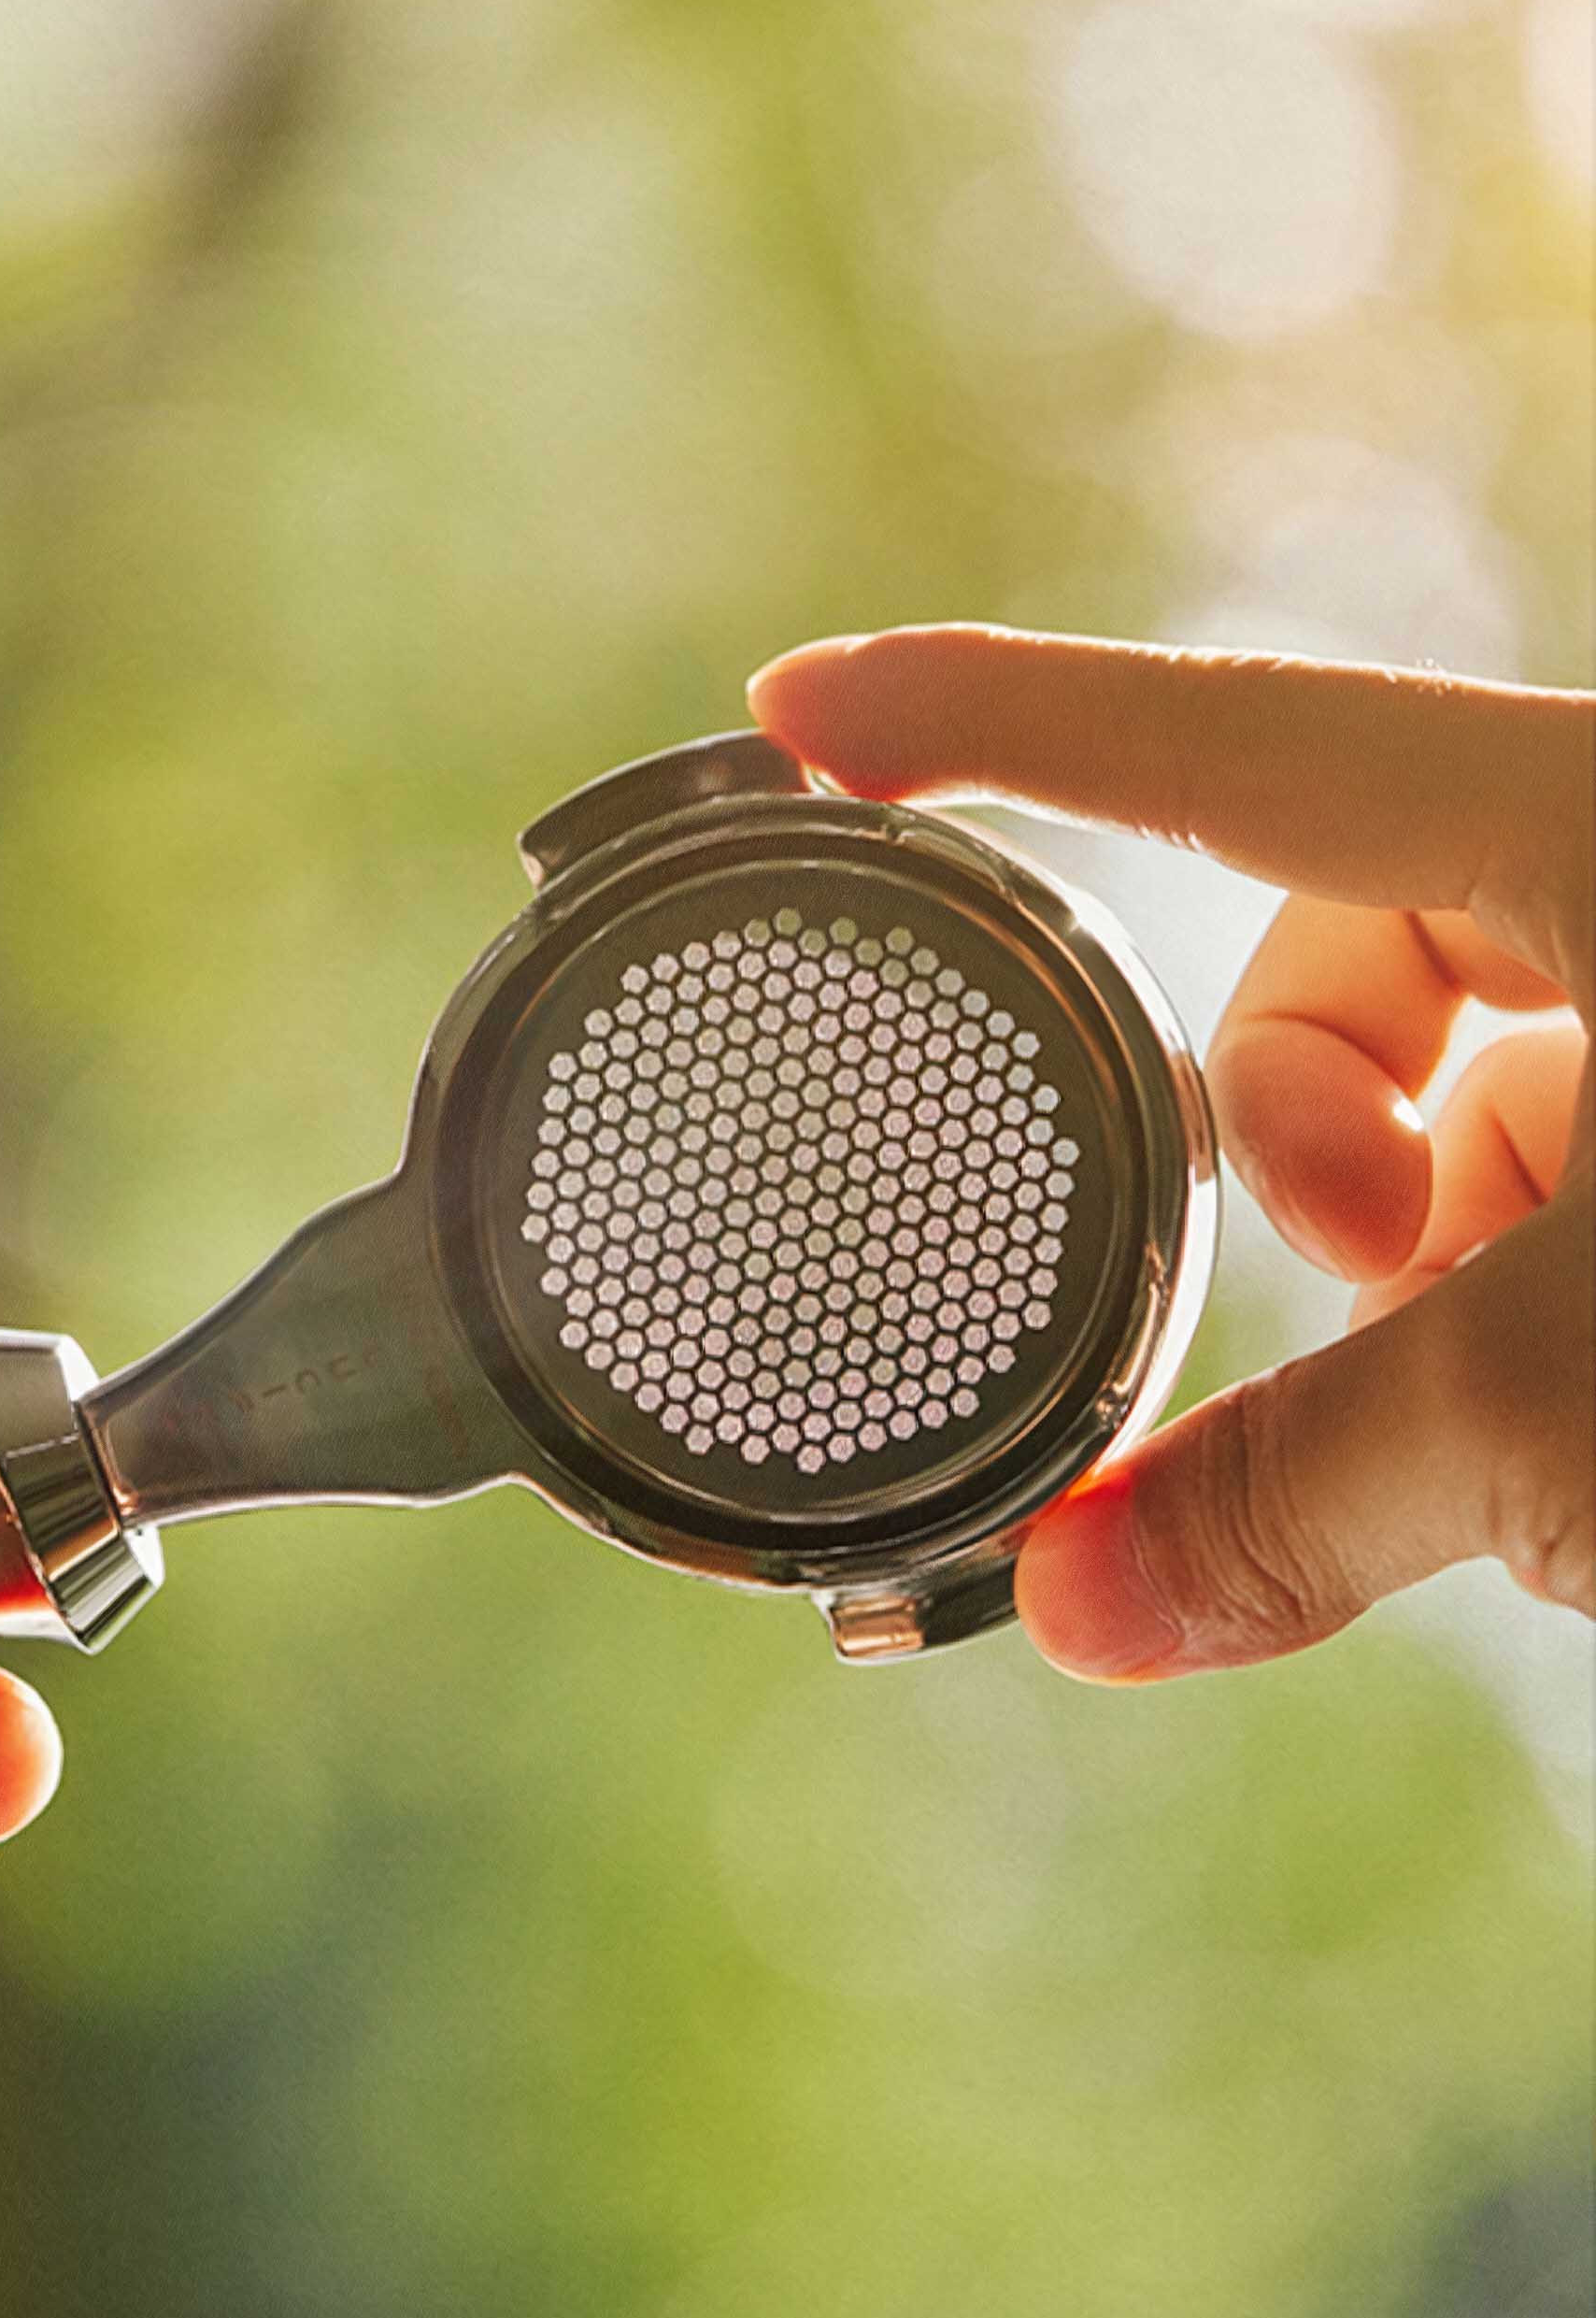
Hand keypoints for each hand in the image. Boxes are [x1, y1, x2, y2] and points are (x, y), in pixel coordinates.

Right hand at [749, 628, 1593, 1679]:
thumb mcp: (1581, 1402)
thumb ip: (1302, 1487)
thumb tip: (1068, 1611)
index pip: (1225, 737)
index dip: (988, 712)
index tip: (799, 706)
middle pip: (1347, 950)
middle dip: (1313, 1146)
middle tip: (1375, 1276)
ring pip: (1451, 1102)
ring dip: (1433, 1262)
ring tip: (1536, 1417)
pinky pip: (1542, 1186)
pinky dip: (1509, 1310)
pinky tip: (1580, 1441)